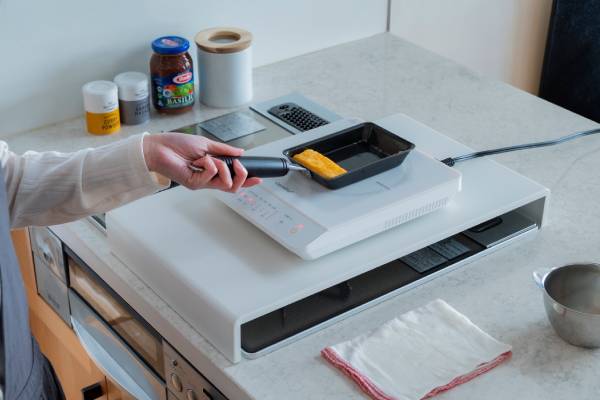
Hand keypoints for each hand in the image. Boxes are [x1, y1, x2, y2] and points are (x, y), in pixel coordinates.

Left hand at [142, 133, 261, 190]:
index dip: (247, 181)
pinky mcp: (194, 183)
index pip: (233, 180)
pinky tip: (200, 159)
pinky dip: (210, 165)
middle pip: (233, 187)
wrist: (159, 147)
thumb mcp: (206, 144)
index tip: (258, 178)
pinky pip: (211, 176)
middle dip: (242, 176)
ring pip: (225, 184)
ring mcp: (201, 182)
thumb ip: (224, 150)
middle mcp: (208, 179)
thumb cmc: (177, 145)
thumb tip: (241, 152)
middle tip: (239, 166)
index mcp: (212, 170)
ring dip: (223, 168)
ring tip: (212, 159)